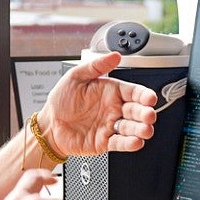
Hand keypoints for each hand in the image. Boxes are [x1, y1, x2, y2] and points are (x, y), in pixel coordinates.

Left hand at [37, 51, 158, 156]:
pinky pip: (120, 143)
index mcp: (111, 92)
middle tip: (149, 115)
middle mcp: (114, 109)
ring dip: (140, 129)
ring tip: (145, 130)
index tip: (150, 98)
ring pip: (131, 128)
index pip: (133, 92)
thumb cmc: (61, 100)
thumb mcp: (76, 76)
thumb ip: (96, 66)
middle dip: (145, 113)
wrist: (49, 124)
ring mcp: (110, 126)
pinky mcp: (105, 142)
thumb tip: (115, 56)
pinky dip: (129, 144)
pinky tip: (136, 142)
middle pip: (136, 111)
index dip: (143, 95)